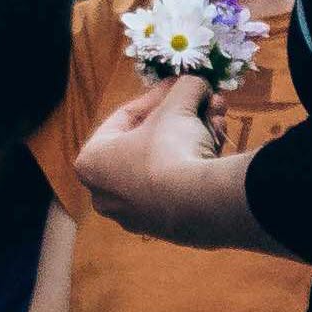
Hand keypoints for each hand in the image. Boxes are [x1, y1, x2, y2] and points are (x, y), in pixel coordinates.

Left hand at [73, 77, 222, 238]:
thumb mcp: (177, 106)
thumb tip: (195, 83)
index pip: (124, 117)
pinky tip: (218, 148)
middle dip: (181, 118)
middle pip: (149, 141)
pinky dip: (196, 166)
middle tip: (203, 102)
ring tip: (218, 120)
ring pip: (167, 164)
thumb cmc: (170, 150)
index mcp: (92, 162)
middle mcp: (106, 193)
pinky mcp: (165, 229)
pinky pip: (178, 188)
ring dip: (194, 137)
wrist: (200, 205)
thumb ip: (184, 87)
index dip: (157, 95)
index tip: (178, 84)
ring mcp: (136, 215)